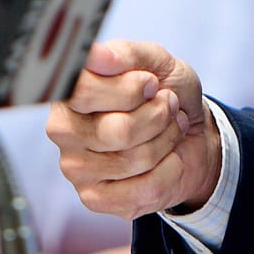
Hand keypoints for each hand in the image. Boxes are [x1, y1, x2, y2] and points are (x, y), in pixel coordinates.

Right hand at [46, 40, 218, 218]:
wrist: (190, 132)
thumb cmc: (164, 93)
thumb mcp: (154, 62)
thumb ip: (126, 54)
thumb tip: (101, 57)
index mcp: (67, 92)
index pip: (83, 91)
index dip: (129, 88)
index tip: (150, 83)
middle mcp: (63, 130)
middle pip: (116, 131)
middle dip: (157, 115)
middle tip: (168, 105)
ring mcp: (75, 168)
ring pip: (134, 159)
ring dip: (167, 139)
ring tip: (170, 127)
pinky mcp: (95, 199)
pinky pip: (144, 189)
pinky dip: (171, 169)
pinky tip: (168, 158)